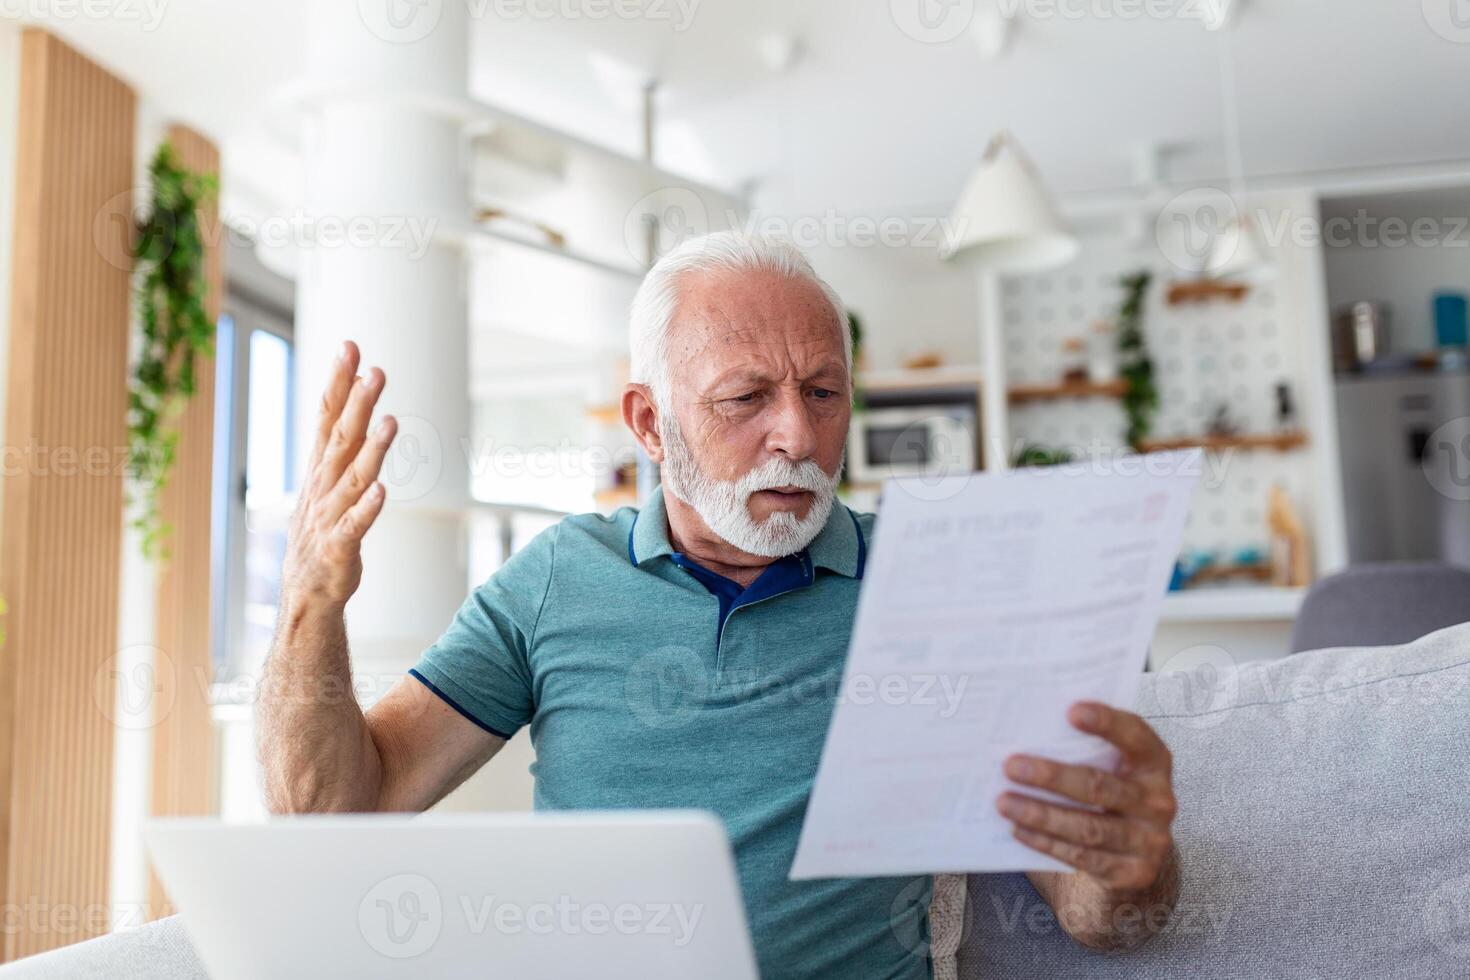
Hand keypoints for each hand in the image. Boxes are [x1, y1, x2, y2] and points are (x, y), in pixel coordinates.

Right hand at [280, 341, 397, 607]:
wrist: (306, 591)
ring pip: (353, 478)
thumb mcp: (328, 478)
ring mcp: (329, 516)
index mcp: (320, 467)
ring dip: (371, 450)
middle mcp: (322, 485)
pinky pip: (355, 526)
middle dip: (358, 404)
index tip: (350, 347)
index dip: (339, 383)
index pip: (327, 416)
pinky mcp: (339, 548)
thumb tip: (357, 391)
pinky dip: (367, 508)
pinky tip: (382, 490)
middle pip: (341, 438)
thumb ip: (342, 437)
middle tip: (375, 371)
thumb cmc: (324, 528)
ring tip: (389, 421)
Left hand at [997, 702, 1175, 893]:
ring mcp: (1149, 840)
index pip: (1135, 737)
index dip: (1107, 723)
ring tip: (1004, 802)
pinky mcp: (1133, 872)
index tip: (1071, 711)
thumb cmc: (1111, 793)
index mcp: (1154, 763)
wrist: (1136, 852)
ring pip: (1088, 828)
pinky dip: (1045, 842)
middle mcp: (1158, 801)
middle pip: (1100, 787)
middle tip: (1011, 766)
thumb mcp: (1111, 767)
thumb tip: (1027, 730)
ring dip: (1041, 814)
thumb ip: (1084, 749)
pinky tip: (1018, 828)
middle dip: (1052, 777)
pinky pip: (1083, 857)